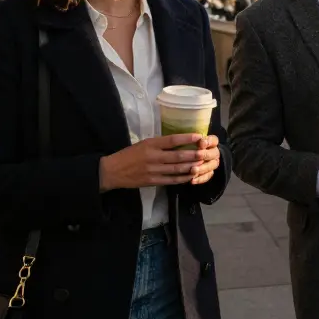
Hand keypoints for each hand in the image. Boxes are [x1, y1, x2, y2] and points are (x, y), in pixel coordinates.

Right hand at [98, 134, 214, 191]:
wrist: (112, 171)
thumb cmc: (129, 155)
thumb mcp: (143, 144)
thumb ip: (159, 144)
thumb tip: (179, 142)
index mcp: (150, 144)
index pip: (172, 140)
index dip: (187, 138)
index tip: (199, 137)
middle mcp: (153, 157)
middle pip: (178, 156)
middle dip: (194, 154)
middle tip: (206, 153)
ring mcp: (153, 170)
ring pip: (176, 169)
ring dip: (191, 167)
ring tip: (202, 164)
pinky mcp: (152, 181)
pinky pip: (171, 180)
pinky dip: (182, 178)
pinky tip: (191, 176)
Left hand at [188, 136, 221, 185]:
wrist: (187, 158)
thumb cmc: (186, 146)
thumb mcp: (188, 141)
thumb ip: (189, 139)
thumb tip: (190, 135)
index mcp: (211, 142)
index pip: (214, 140)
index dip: (208, 141)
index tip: (201, 142)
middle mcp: (214, 153)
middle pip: (214, 153)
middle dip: (205, 154)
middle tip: (198, 155)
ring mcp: (212, 164)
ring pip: (211, 166)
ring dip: (202, 168)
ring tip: (193, 170)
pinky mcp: (209, 174)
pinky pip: (207, 177)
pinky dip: (200, 179)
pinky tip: (192, 181)